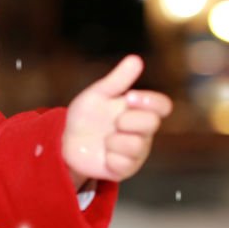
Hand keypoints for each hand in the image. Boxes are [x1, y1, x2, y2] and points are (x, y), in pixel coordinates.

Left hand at [62, 55, 172, 184]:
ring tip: (105, 139)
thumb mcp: (97, 95)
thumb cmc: (86, 116)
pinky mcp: (124, 168)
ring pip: (137, 145)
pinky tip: (103, 154)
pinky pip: (123, 164)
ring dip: (114, 140)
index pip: (162, 105)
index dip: (151, 101)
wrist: (66, 141)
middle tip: (114, 121)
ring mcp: (135, 151)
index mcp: (139, 110)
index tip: (130, 97)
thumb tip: (136, 59)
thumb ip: (117, 80)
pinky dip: (109, 157)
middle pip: (151, 124)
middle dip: (128, 120)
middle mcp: (142, 131)